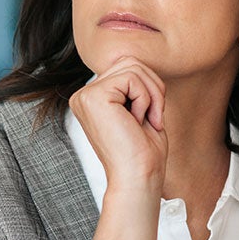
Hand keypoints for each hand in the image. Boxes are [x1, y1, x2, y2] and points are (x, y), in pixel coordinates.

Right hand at [69, 56, 167, 192]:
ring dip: (151, 94)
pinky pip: (131, 78)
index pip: (126, 67)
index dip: (149, 87)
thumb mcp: (139, 109)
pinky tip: (137, 121)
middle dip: (153, 87)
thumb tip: (138, 61)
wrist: (137, 178)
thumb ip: (134, 84)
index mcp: (92, 99)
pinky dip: (145, 99)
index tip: (152, 118)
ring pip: (133, 66)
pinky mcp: (93, 97)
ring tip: (147, 120)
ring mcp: (85, 96)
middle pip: (130, 62)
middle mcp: (83, 96)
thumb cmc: (143, 152)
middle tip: (154, 118)